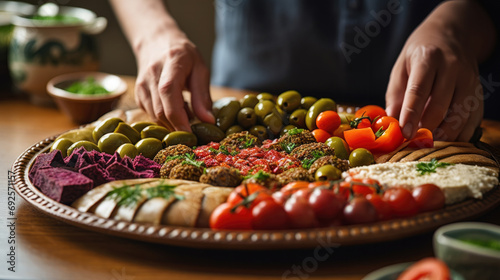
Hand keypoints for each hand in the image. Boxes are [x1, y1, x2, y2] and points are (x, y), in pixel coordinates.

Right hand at [134, 30, 213, 131]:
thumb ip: (203, 96)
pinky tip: (176, 109)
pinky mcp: (138, 94)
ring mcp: (142, 84)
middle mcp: (152, 73)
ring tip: (187, 114)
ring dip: (172, 123)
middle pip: (161, 109)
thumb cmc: (184, 55)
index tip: (191, 134)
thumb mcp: (200, 69)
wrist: (157, 41)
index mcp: (171, 62)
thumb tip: (208, 121)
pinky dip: (165, 119)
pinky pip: (151, 114)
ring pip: (155, 115)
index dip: (178, 117)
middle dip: (178, 126)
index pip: (169, 92)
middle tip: (195, 131)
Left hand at [385, 19, 482, 141]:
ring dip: (444, 134)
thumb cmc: (420, 54)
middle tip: (413, 142)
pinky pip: (473, 118)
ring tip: (428, 143)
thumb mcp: (401, 66)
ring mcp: (469, 80)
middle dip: (426, 127)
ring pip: (460, 114)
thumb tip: (391, 121)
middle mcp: (452, 67)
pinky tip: (447, 141)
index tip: (405, 133)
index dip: (411, 114)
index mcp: (428, 58)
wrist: (452, 34)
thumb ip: (395, 94)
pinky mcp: (478, 91)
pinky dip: (461, 134)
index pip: (418, 90)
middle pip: (440, 105)